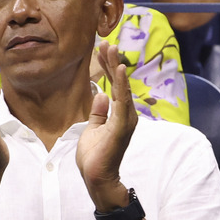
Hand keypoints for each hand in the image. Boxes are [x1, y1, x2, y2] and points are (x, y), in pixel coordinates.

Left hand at [77, 44, 137, 208]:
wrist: (97, 177)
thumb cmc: (95, 156)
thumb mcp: (92, 128)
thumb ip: (98, 112)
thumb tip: (100, 95)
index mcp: (119, 114)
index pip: (113, 85)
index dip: (107, 67)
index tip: (102, 50)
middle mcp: (126, 114)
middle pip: (119, 83)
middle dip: (112, 62)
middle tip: (106, 42)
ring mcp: (126, 119)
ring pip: (122, 87)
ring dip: (116, 67)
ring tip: (111, 49)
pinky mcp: (122, 125)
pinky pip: (122, 100)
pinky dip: (120, 84)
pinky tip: (118, 69)